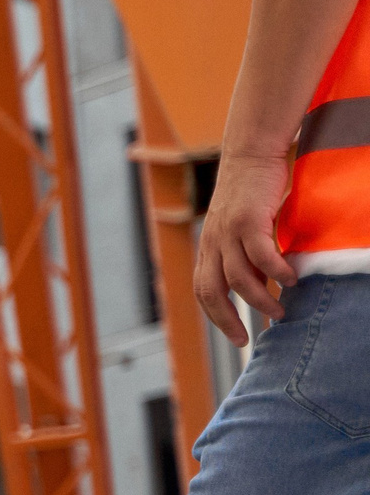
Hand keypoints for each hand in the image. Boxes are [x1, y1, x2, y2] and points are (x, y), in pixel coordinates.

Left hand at [193, 150, 296, 342]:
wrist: (251, 156)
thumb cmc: (252, 196)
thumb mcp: (242, 231)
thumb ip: (246, 257)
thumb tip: (263, 286)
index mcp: (207, 248)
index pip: (203, 292)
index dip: (217, 317)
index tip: (236, 337)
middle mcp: (211, 243)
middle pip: (211, 292)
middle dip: (227, 319)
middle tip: (248, 338)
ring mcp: (226, 232)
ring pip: (238, 278)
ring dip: (259, 300)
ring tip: (279, 311)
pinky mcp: (247, 219)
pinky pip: (260, 254)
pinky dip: (275, 272)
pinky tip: (291, 280)